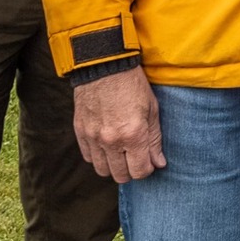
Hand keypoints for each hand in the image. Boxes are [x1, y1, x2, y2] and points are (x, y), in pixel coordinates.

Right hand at [72, 63, 166, 182]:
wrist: (104, 65)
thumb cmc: (132, 84)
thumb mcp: (151, 109)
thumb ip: (155, 139)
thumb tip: (159, 163)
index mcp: (133, 134)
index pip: (140, 171)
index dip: (147, 169)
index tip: (149, 161)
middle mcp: (111, 140)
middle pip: (121, 176)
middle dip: (131, 171)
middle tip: (135, 157)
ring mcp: (93, 137)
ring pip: (102, 170)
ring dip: (113, 166)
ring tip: (120, 152)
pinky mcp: (80, 131)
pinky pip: (88, 157)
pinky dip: (98, 156)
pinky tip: (106, 145)